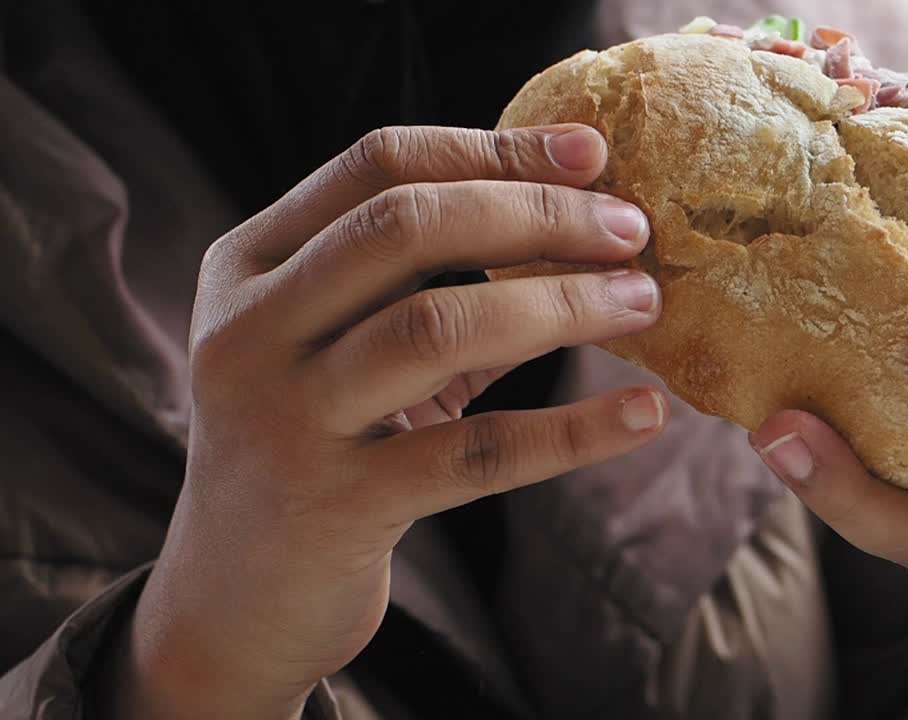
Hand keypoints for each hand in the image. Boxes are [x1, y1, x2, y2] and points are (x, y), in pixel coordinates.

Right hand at [103, 125, 667, 718]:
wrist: (233, 596)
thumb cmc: (313, 447)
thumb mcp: (339, 348)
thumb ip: (420, 286)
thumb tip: (573, 223)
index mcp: (251, 265)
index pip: (376, 167)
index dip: (493, 149)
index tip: (592, 154)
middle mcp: (249, 330)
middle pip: (406, 229)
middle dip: (535, 215)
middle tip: (632, 230)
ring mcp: (285, 419)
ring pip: (436, 328)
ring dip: (560, 306)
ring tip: (643, 303)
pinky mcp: (336, 507)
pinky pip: (476, 454)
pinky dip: (571, 431)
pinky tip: (642, 415)